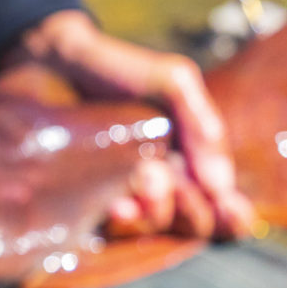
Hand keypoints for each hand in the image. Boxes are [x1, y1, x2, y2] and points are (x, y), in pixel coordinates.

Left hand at [1, 10, 256, 240]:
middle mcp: (160, 188)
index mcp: (190, 163)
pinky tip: (114, 204)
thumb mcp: (172, 81)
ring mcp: (122, 197)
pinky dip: (116, 222)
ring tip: (139, 186)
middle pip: (189, 225)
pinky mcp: (83, 201)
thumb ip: (202, 124)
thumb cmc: (117, 69)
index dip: (233, 217)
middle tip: (162, 176)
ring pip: (150, 230)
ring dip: (151, 215)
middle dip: (188, 211)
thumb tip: (221, 187)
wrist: (52, 57)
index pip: (222, 208)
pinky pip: (104, 229)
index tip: (230, 206)